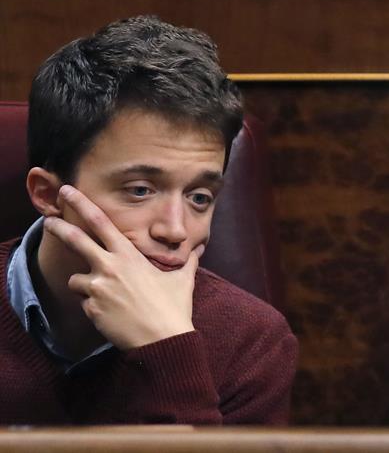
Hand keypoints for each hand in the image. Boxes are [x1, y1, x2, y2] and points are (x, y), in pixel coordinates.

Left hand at [43, 185, 202, 349]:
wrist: (162, 339)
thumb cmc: (173, 307)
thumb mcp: (182, 279)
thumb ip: (188, 261)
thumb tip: (199, 248)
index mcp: (129, 255)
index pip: (101, 222)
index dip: (81, 204)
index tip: (68, 191)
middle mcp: (109, 267)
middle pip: (75, 240)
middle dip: (59, 227)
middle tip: (48, 220)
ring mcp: (97, 289)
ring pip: (77, 279)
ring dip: (86, 284)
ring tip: (107, 296)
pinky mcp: (92, 309)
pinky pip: (86, 303)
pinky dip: (95, 307)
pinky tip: (113, 314)